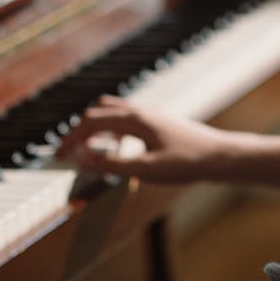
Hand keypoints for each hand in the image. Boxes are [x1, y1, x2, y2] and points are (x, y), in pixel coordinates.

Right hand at [56, 95, 226, 182]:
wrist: (221, 156)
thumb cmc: (187, 163)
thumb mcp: (146, 169)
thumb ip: (112, 165)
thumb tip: (82, 159)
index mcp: (134, 119)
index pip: (91, 122)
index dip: (71, 138)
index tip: (58, 155)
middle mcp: (140, 111)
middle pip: (98, 112)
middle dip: (79, 131)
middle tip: (67, 152)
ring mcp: (150, 115)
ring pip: (112, 112)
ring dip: (95, 128)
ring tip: (87, 149)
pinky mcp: (158, 123)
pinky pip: (126, 119)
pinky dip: (111, 129)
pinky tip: (116, 147)